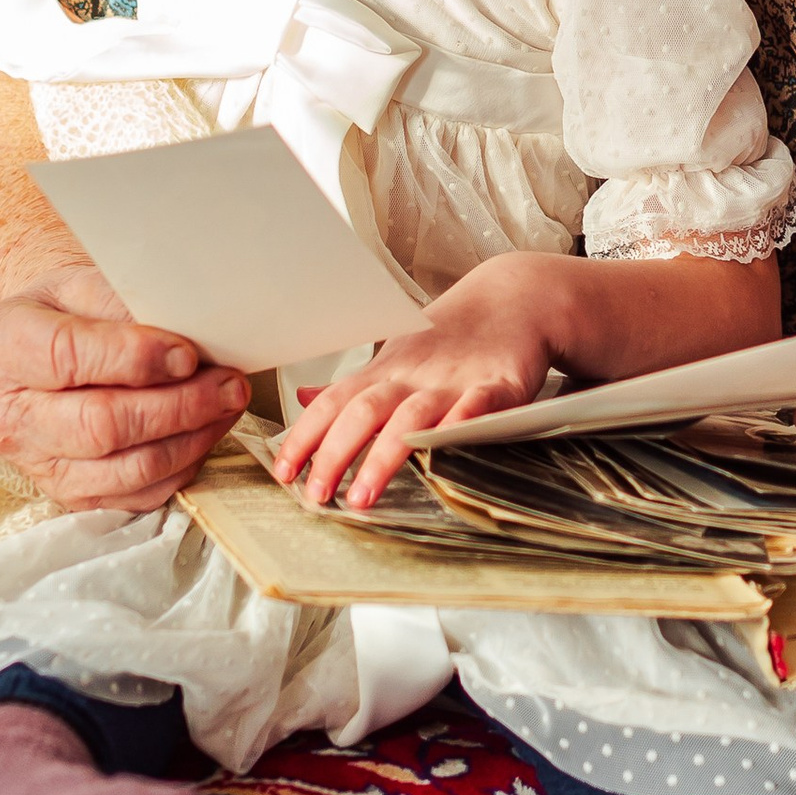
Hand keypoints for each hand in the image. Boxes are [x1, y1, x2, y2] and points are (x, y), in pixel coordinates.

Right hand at [0, 263, 246, 510]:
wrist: (32, 352)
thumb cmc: (62, 311)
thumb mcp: (80, 284)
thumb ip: (124, 304)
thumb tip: (190, 335)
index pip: (66, 357)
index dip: (133, 358)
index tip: (187, 353)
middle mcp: (4, 416)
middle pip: (99, 424)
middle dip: (177, 406)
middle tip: (228, 383)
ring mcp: (34, 464)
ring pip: (123, 469)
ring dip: (189, 439)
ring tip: (227, 405)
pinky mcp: (67, 494)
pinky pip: (133, 497)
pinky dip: (180, 467)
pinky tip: (205, 433)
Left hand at [272, 257, 567, 513]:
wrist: (513, 298)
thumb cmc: (450, 339)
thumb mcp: (394, 358)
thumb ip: (352, 387)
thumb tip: (302, 398)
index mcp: (386, 373)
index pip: (333, 403)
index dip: (305, 436)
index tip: (282, 471)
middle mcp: (414, 377)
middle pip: (364, 411)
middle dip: (334, 453)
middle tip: (314, 494)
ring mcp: (455, 381)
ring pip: (412, 417)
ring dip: (383, 456)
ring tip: (362, 496)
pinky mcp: (500, 384)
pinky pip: (479, 405)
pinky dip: (461, 423)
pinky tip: (445, 445)